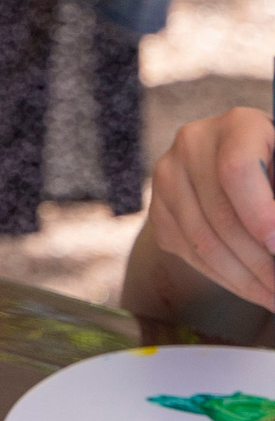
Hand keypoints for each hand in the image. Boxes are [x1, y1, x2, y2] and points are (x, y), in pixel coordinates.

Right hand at [146, 108, 274, 309]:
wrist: (243, 162)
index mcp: (238, 124)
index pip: (236, 171)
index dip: (260, 214)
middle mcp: (193, 146)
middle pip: (219, 215)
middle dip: (259, 263)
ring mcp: (168, 179)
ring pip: (202, 241)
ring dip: (244, 279)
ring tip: (273, 295)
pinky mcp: (159, 211)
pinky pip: (189, 254)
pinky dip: (224, 278)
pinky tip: (251, 288)